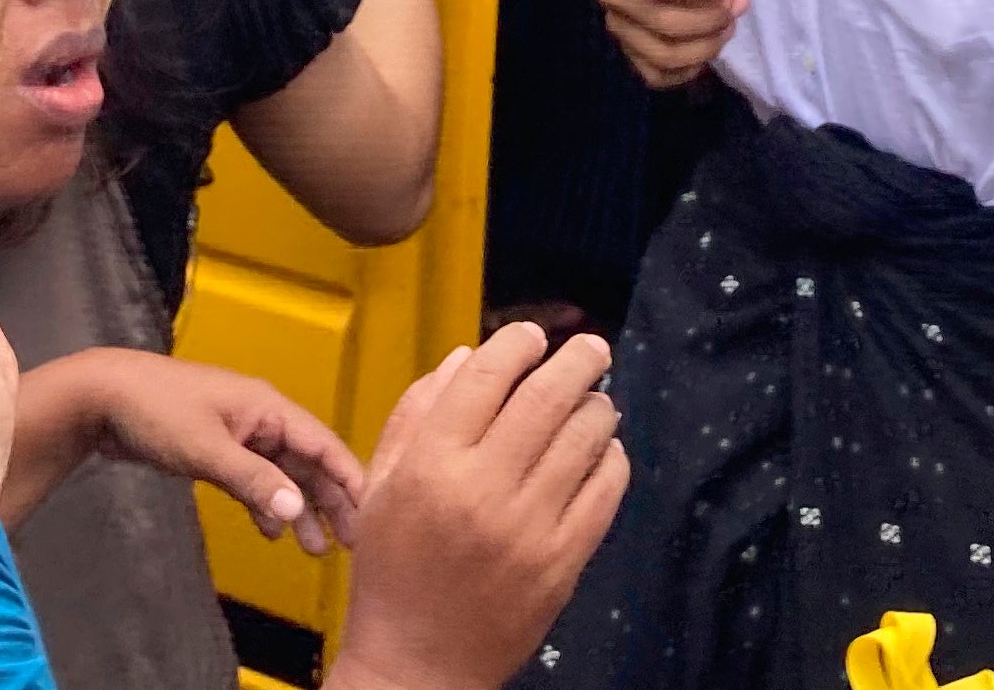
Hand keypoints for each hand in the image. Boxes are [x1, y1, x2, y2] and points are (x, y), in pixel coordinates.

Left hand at [26, 349, 363, 554]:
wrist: (102, 398)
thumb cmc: (157, 412)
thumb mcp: (207, 450)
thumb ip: (253, 481)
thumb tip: (297, 511)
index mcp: (268, 408)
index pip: (323, 444)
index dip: (349, 477)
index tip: (372, 512)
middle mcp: (261, 418)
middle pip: (308, 463)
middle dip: (329, 501)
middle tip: (349, 543)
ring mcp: (239, 433)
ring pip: (282, 474)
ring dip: (298, 508)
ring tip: (314, 549)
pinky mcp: (217, 447)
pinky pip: (254, 478)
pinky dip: (265, 503)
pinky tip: (270, 530)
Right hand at [332, 325, 625, 689]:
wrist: (418, 663)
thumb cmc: (393, 571)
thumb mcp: (381, 486)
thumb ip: (417, 414)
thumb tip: (467, 356)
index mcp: (431, 465)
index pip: (486, 376)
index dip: (516, 343)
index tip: (531, 336)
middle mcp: (483, 489)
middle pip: (547, 396)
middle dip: (578, 359)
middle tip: (591, 348)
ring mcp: (530, 527)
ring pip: (585, 437)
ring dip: (598, 406)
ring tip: (595, 400)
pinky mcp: (564, 561)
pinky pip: (606, 490)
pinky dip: (612, 458)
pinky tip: (603, 450)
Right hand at [597, 0, 742, 90]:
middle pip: (660, 20)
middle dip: (708, 17)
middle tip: (739, 2)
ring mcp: (619, 24)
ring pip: (661, 54)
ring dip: (705, 46)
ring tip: (730, 23)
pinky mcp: (630, 49)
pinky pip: (656, 75)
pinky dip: (689, 70)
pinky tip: (710, 45)